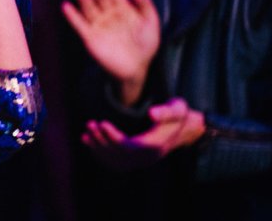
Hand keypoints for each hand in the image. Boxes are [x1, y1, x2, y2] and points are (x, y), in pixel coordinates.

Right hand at [62, 0, 159, 104]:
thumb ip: (146, 6)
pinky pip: (79, 25)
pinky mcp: (90, 37)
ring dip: (84, 0)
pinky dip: (72, 16)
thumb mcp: (151, 23)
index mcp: (124, 11)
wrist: (137, 68)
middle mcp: (109, 16)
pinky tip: (66, 6)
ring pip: (90, 9)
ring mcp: (99, 26)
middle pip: (102, 0)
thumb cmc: (146, 46)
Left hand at [82, 98, 205, 170]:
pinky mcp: (134, 160)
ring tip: (86, 133)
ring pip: (113, 161)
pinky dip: (99, 153)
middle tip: (90, 124)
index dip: (112, 137)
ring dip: (97, 147)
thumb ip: (167, 111)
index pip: (127, 147)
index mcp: (153, 148)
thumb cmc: (179, 116)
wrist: (185, 128)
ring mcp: (140, 161)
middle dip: (101, 140)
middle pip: (117, 155)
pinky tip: (87, 140)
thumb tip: (151, 113)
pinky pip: (113, 162)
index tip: (101, 123)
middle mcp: (146, 158)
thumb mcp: (177, 109)